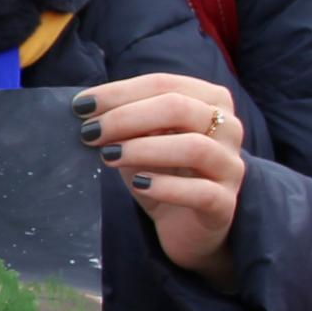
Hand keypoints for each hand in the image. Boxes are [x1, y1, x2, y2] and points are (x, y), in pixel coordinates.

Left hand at [75, 74, 247, 289]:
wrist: (186, 226)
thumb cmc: (162, 173)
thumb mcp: (141, 142)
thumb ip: (126, 123)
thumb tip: (89, 111)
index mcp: (211, 101)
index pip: (164, 84)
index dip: (120, 92)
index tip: (81, 107)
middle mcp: (229, 128)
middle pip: (179, 108)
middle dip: (127, 117)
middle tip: (90, 132)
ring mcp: (230, 167)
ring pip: (193, 148)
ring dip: (143, 149)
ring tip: (108, 156)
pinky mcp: (225, 204)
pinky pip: (200, 192)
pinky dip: (165, 186)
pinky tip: (138, 184)